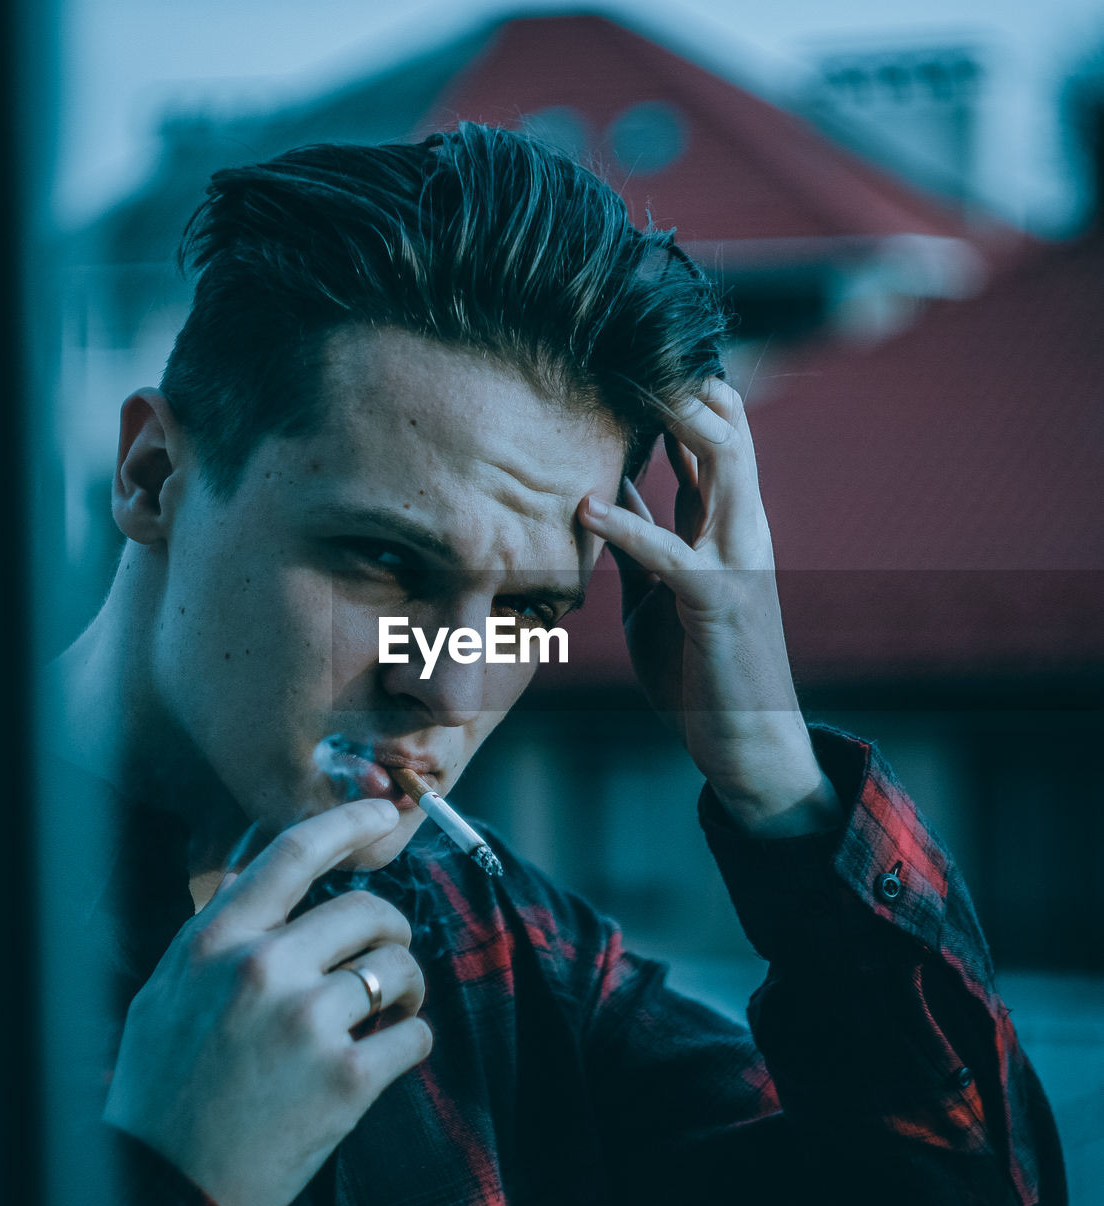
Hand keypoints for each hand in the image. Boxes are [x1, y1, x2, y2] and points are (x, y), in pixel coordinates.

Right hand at [103, 798, 431, 1205]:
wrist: (165, 1191)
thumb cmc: (162, 1087)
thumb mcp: (167, 991)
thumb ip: (216, 933)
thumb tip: (254, 876)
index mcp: (215, 942)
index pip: (294, 853)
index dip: (348, 823)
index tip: (382, 814)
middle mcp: (262, 969)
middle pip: (368, 911)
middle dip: (391, 931)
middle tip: (386, 958)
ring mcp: (306, 1023)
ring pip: (400, 968)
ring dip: (407, 988)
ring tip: (390, 1012)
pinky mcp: (345, 1080)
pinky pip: (415, 1035)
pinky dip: (411, 1042)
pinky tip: (386, 1057)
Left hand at [579, 379, 840, 835]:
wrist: (746, 738)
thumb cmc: (700, 663)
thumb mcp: (657, 590)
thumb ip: (638, 539)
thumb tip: (602, 490)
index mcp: (725, 522)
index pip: (711, 435)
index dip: (675, 390)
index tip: (625, 351)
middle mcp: (740, 528)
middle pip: (725, 428)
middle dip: (682, 381)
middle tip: (625, 339)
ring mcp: (737, 560)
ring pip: (722, 465)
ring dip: (677, 421)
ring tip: (626, 384)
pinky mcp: (719, 602)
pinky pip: (672, 553)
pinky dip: (628, 527)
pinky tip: (586, 508)